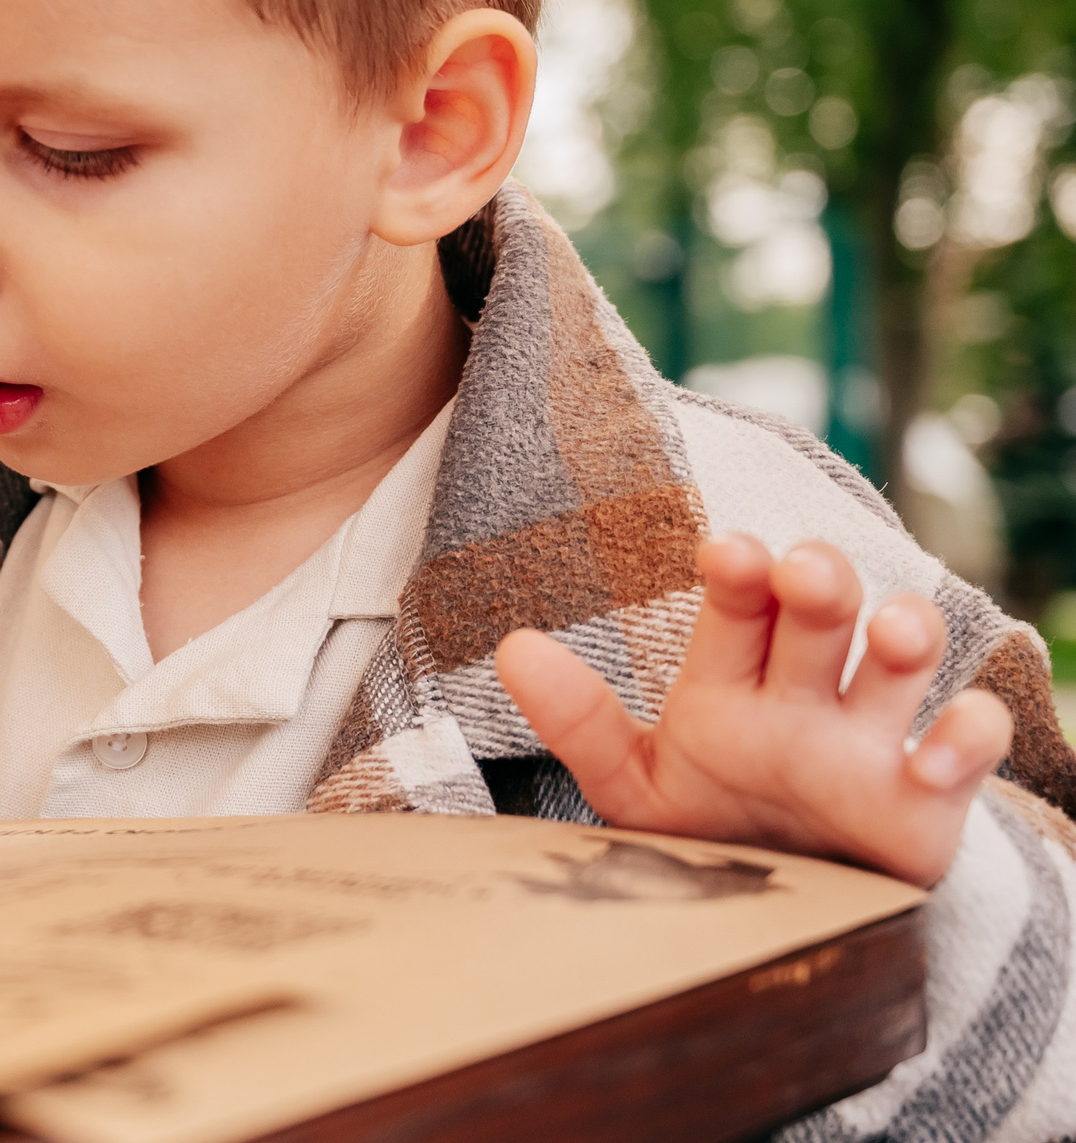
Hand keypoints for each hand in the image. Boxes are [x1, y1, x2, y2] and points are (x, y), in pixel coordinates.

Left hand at [496, 534, 1012, 887]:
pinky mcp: (930, 793)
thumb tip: (511, 648)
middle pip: (822, 606)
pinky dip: (965, 738)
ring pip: (904, 651)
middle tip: (803, 574)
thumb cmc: (712, 837)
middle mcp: (803, 693)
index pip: (737, 600)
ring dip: (906, 629)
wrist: (783, 927)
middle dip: (819, 578)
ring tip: (889, 636)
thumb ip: (582, 725)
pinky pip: (970, 740)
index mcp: (730, 680)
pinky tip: (928, 760)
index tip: (725, 555)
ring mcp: (869, 736)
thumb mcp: (638, 790)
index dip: (737, 569)